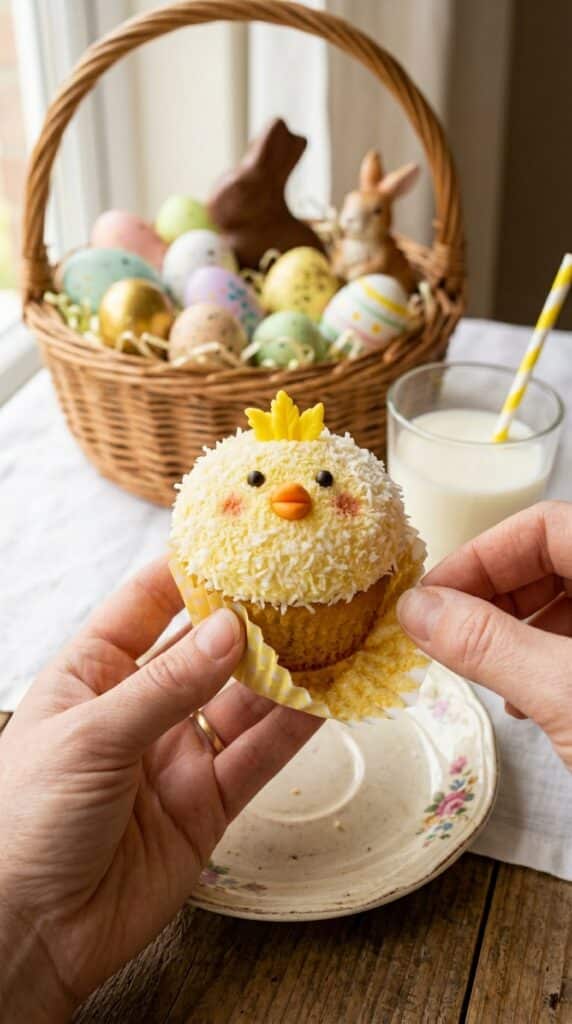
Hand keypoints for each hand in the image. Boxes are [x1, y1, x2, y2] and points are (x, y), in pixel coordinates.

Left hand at [0, 558, 319, 1020]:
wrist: (29, 935)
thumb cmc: (24, 823)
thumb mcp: (90, 737)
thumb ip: (165, 685)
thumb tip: (229, 630)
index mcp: (92, 675)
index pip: (145, 605)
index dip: (187, 571)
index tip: (235, 539)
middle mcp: (138, 709)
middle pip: (205, 651)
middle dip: (250, 619)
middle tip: (300, 584)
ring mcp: (175, 756)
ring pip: (242, 702)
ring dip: (284, 672)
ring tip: (330, 632)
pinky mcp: (206, 805)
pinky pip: (257, 757)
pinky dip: (293, 730)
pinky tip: (324, 698)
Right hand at [397, 501, 571, 768]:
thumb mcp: (562, 692)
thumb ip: (487, 644)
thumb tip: (414, 609)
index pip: (541, 524)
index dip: (480, 556)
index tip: (432, 600)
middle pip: (550, 559)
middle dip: (491, 597)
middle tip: (446, 636)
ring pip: (565, 600)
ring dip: (514, 632)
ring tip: (488, 676)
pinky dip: (545, 658)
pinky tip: (529, 701)